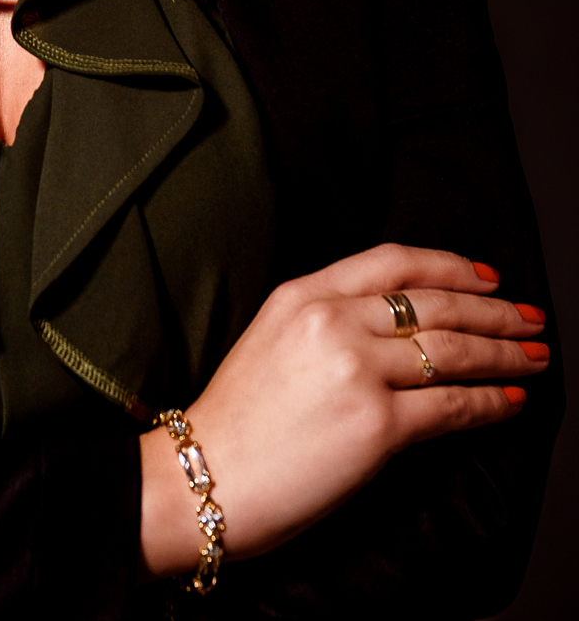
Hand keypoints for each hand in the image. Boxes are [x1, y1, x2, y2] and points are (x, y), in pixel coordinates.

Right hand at [140, 244, 548, 577]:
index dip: (450, 266)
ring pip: (452, 349)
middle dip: (493, 310)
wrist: (203, 476)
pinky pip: (451, 406)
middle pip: (434, 303)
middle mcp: (332, 320)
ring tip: (534, 355)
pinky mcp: (376, 424)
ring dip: (503, 352)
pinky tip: (510, 399)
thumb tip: (394, 328)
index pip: (394, 262)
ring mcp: (356, 370)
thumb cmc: (235, 421)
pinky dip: (490, 403)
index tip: (486, 276)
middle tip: (529, 317)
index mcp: (303, 292)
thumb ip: (326, 319)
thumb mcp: (271, 338)